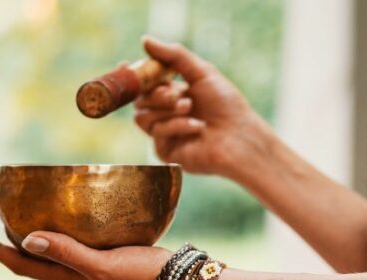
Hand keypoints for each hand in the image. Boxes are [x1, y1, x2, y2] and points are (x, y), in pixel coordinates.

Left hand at [0, 232, 170, 279]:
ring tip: (24, 219)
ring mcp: (91, 270)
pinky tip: (70, 219)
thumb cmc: (141, 275)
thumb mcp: (101, 265)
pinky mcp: (108, 259)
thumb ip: (67, 252)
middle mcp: (76, 277)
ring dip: (35, 240)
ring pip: (53, 254)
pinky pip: (74, 246)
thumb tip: (28, 239)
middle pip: (34, 262)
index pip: (23, 266)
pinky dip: (62, 234)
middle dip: (12, 246)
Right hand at [135, 37, 274, 180]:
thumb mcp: (201, 73)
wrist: (240, 136)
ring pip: (142, 117)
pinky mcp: (166, 152)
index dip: (133, 75)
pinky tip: (197, 127)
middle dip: (156, 93)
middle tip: (177, 93)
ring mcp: (165, 134)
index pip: (144, 85)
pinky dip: (176, 125)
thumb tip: (145, 40)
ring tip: (189, 107)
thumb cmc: (226, 105)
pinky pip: (156, 133)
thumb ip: (174, 56)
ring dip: (166, 109)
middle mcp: (166, 115)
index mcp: (173, 94)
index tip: (126, 64)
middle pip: (139, 100)